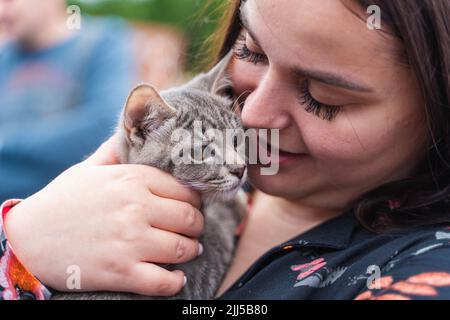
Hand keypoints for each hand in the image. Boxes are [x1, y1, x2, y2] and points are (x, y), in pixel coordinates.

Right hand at [3, 135, 202, 295]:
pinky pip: (165, 282)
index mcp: (133, 180)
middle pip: (190, 219)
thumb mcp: (89, 169)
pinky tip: (176, 277)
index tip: (192, 208)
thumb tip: (133, 132)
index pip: (185, 191)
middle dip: (197, 226)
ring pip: (184, 249)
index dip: (195, 201)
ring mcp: (130, 242)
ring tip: (189, 250)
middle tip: (193, 230)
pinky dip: (176, 282)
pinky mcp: (121, 272)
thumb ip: (115, 151)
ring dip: (191, 251)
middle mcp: (136, 208)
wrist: (28, 239)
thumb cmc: (62, 201)